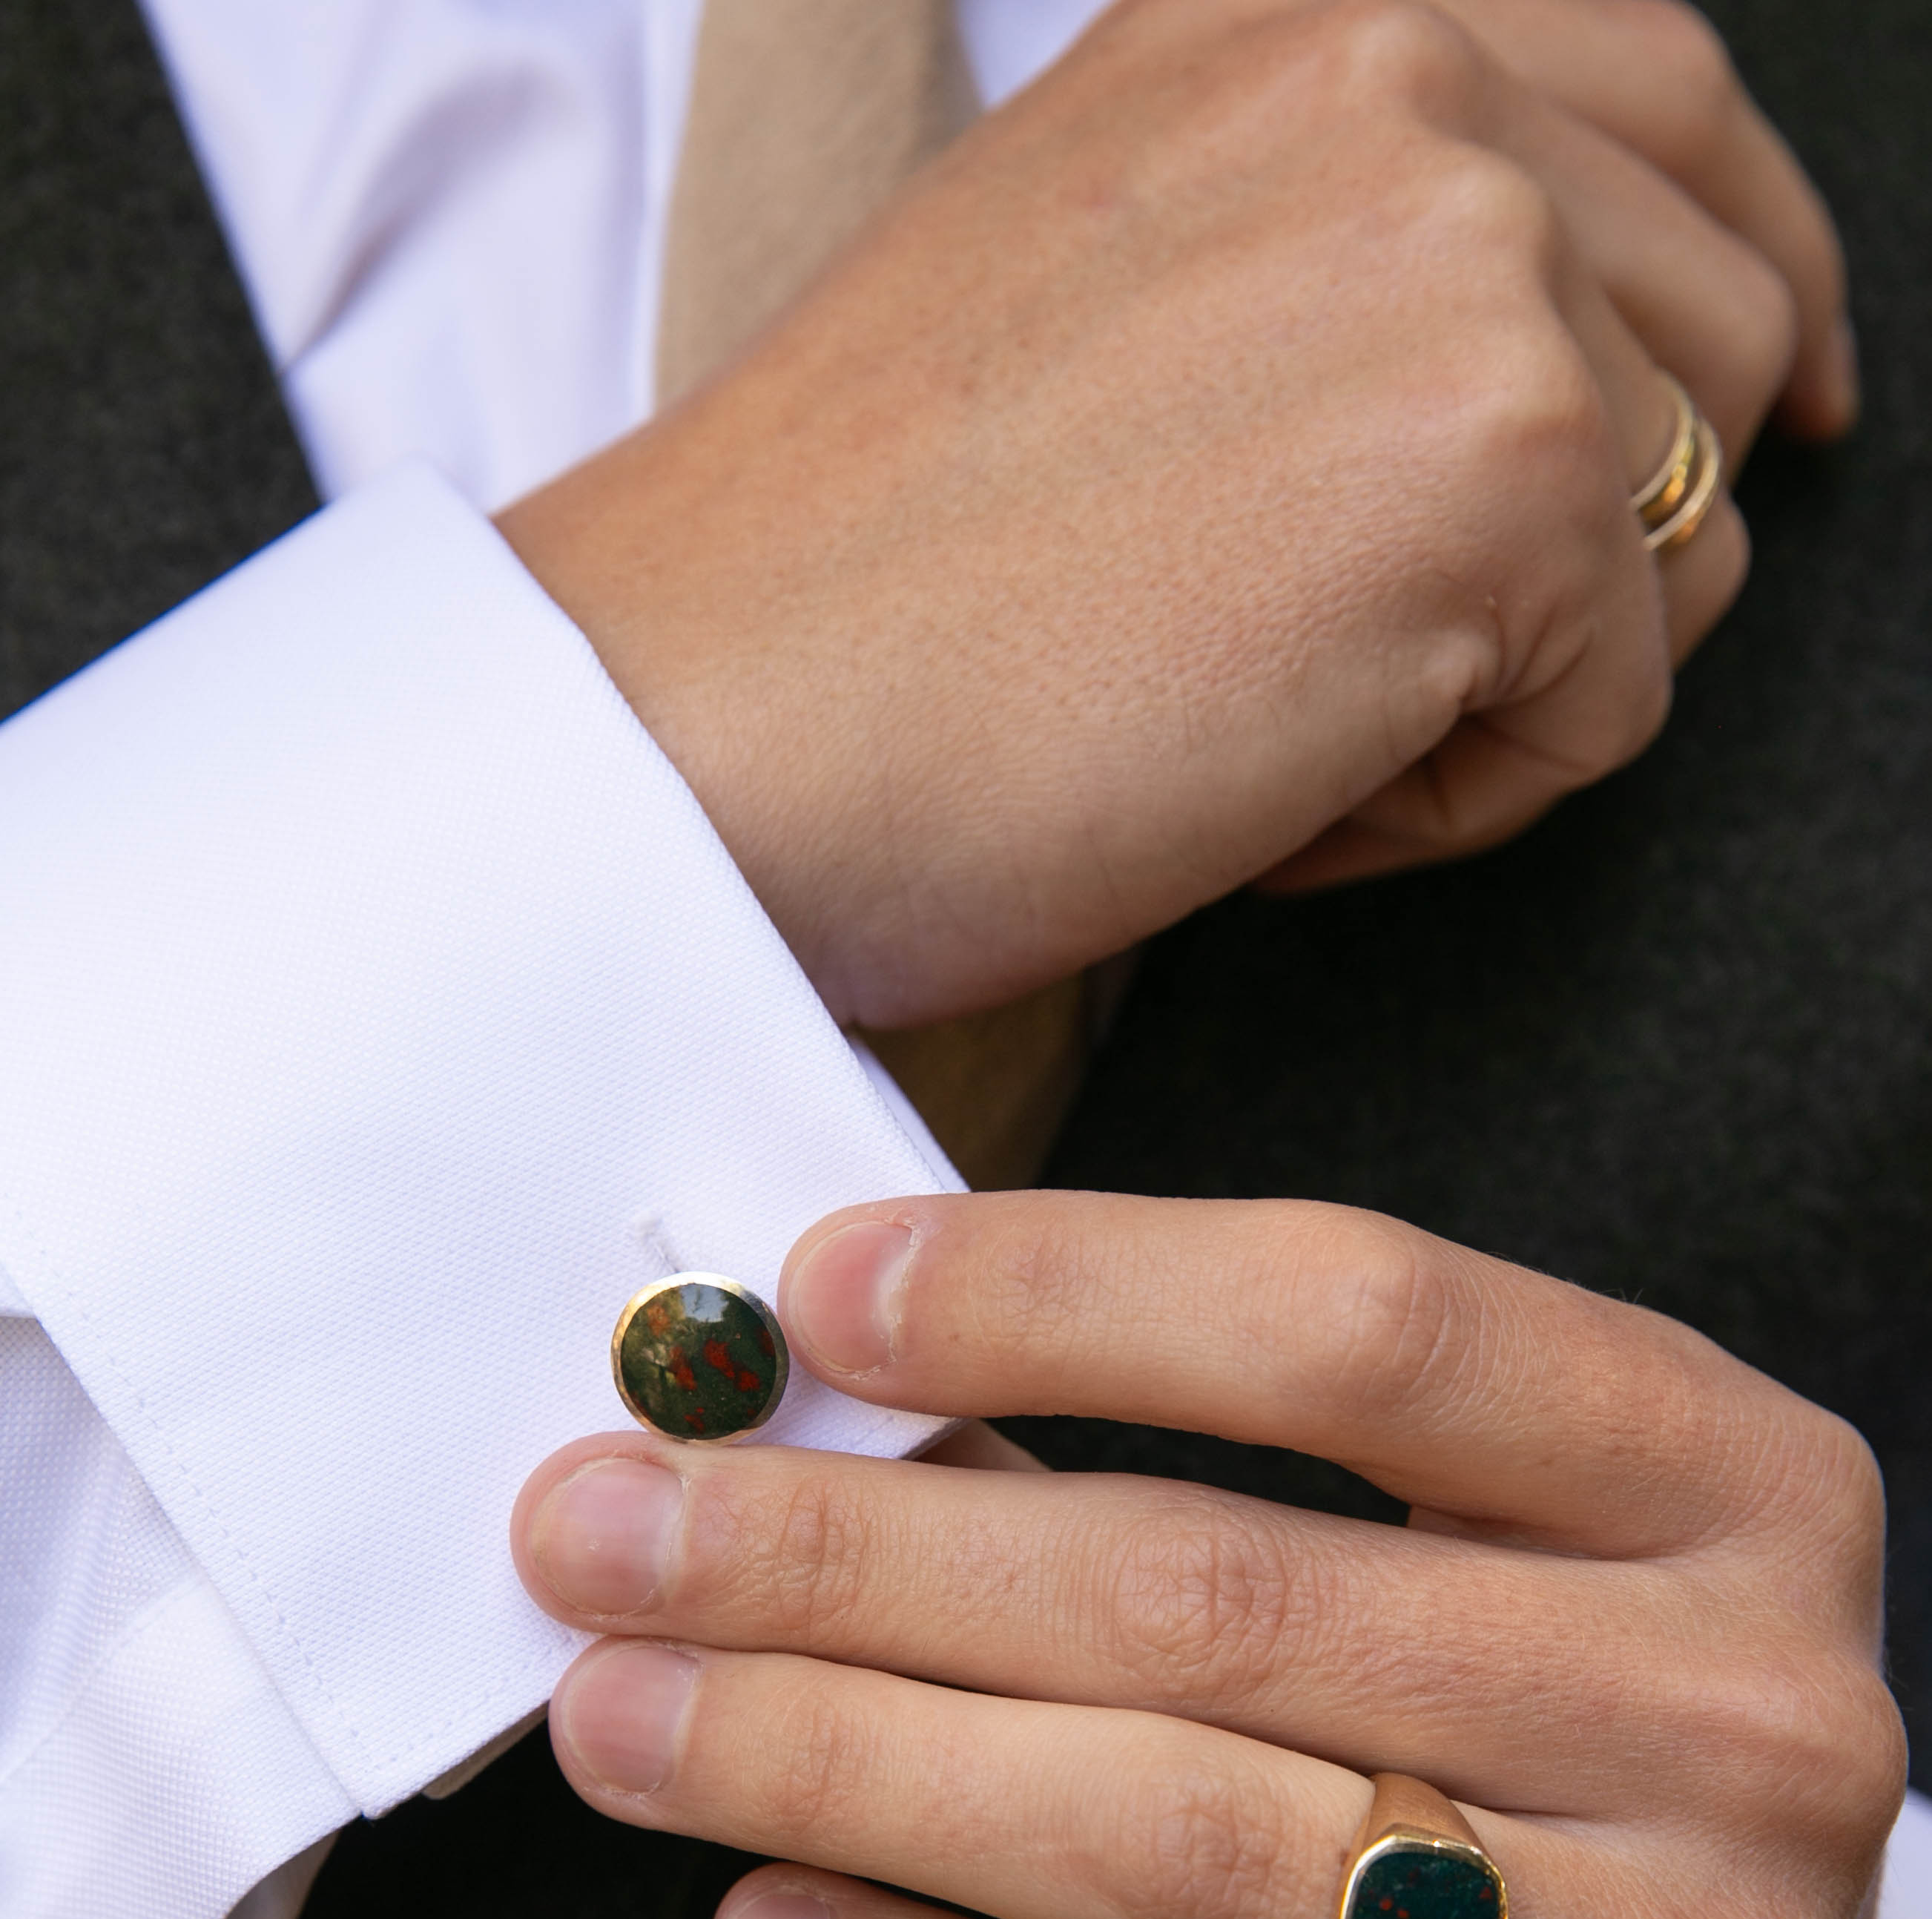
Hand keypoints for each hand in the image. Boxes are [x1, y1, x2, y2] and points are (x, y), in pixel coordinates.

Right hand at [498, 0, 1847, 1023]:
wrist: (700, 723)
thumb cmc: (852, 577)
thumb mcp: (1104, 279)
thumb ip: (1331, 238)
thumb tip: (1557, 345)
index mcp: (1291, 7)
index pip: (1664, 96)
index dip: (1748, 269)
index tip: (1782, 398)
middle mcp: (1402, 64)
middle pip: (1724, 325)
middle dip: (1598, 536)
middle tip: (1365, 661)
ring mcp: (1468, 249)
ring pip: (1687, 534)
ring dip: (1506, 678)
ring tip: (1261, 719)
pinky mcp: (1506, 465)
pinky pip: (1616, 705)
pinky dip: (1454, 802)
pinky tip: (1261, 792)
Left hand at [513, 1193, 1902, 1918]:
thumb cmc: (1517, 1747)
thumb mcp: (1439, 1548)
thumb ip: (1167, 1463)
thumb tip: (802, 1403)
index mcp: (1727, 1478)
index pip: (1362, 1322)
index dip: (1060, 1293)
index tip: (806, 1301)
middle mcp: (1753, 1716)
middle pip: (1219, 1596)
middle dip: (855, 1557)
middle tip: (610, 1531)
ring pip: (1178, 1849)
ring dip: (845, 1767)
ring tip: (628, 1722)